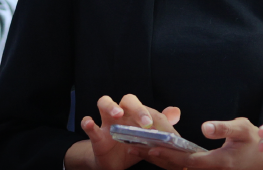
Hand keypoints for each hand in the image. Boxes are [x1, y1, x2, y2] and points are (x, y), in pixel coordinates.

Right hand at [65, 94, 179, 169]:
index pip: (144, 106)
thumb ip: (161, 124)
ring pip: (104, 103)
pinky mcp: (96, 135)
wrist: (114, 162)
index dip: (152, 113)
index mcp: (135, 114)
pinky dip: (87, 123)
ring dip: (110, 106)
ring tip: (117, 114)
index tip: (160, 128)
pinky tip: (90, 123)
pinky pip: (88, 125)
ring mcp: (106, 122)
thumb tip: (176, 112)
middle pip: (126, 101)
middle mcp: (121, 114)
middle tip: (146, 122)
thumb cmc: (132, 145)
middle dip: (137, 108)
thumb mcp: (148, 138)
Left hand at [131, 117, 262, 169]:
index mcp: (218, 162)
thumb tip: (204, 127)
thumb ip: (224, 128)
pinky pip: (184, 169)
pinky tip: (156, 154)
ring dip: (158, 161)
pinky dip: (169, 162)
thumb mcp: (244, 130)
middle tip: (133, 148)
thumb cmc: (257, 144)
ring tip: (138, 150)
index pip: (187, 160)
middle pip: (177, 168)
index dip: (168, 155)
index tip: (151, 148)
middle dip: (155, 158)